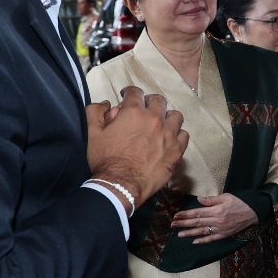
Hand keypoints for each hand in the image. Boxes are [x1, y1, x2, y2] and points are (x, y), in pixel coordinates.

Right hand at [87, 86, 187, 207]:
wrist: (121, 185)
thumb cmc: (105, 160)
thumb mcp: (93, 134)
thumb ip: (96, 112)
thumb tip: (106, 103)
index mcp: (134, 112)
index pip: (135, 92)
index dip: (129, 92)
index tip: (127, 96)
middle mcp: (154, 119)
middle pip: (158, 100)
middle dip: (149, 102)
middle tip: (144, 110)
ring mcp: (169, 135)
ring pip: (175, 115)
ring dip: (166, 117)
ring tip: (159, 124)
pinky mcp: (177, 150)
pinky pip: (184, 134)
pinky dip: (177, 134)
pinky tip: (169, 139)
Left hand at [173, 194, 258, 243]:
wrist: (253, 212)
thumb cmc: (239, 202)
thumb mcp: (226, 197)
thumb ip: (211, 200)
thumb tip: (198, 199)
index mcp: (216, 210)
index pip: (197, 213)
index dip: (186, 215)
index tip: (176, 215)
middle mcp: (217, 221)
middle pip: (197, 223)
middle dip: (184, 224)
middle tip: (173, 225)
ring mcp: (220, 229)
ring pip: (202, 232)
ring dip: (190, 233)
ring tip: (179, 234)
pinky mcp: (224, 234)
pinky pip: (212, 238)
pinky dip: (203, 240)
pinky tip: (194, 241)